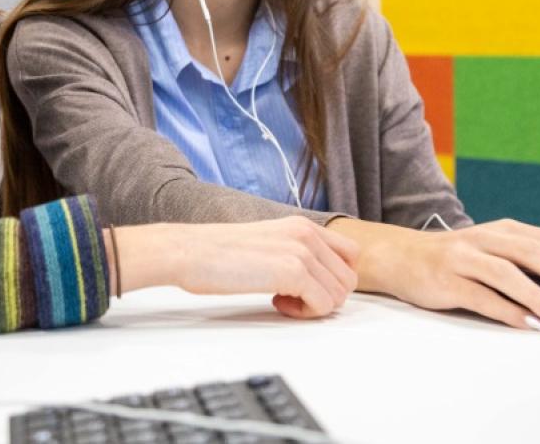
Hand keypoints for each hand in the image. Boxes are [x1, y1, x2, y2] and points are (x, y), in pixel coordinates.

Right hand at [112, 217, 359, 318]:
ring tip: (282, 300)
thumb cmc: (217, 253)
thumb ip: (293, 253)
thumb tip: (311, 281)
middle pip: (348, 279)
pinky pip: (323, 305)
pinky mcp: (293, 271)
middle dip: (324, 296)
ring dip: (314, 307)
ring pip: (339, 295)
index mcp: (302, 225)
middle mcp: (307, 233)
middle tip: (292, 298)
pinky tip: (276, 303)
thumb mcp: (266, 242)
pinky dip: (304, 314)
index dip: (332, 279)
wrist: (189, 251)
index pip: (350, 255)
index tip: (305, 287)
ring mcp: (302, 251)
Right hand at [334, 217, 539, 329]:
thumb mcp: (495, 251)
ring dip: (539, 297)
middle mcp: (488, 239)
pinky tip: (528, 325)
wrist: (400, 255)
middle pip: (535, 253)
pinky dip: (508, 311)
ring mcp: (466, 257)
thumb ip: (529, 266)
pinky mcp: (447, 280)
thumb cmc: (455, 258)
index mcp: (506, 230)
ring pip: (509, 274)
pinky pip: (482, 296)